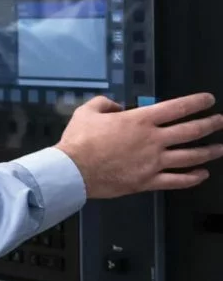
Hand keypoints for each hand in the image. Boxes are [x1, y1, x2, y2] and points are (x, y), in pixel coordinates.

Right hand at [56, 94, 222, 198]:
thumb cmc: (79, 139)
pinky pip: (177, 180)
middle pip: (191, 131)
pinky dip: (193, 178)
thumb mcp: (87, 111)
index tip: (209, 99)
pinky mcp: (148, 181)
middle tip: (221, 121)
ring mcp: (154, 162)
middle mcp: (153, 140)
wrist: (73, 170)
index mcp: (140, 120)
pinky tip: (202, 174)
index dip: (196, 102)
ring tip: (221, 148)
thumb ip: (104, 103)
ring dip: (210, 152)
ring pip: (190, 156)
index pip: (177, 108)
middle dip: (210, 124)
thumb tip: (117, 106)